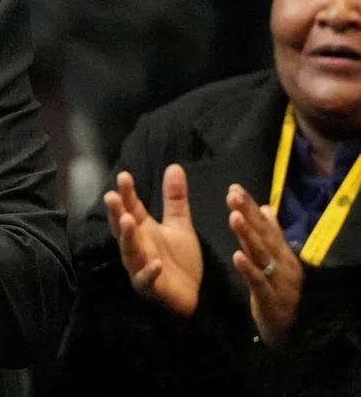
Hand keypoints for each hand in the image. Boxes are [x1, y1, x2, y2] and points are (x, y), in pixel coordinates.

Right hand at [104, 164, 202, 316]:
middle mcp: (137, 247)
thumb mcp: (180, 225)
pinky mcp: (151, 288)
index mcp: (142, 230)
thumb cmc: (179, 260)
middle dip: (116, 213)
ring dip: (128, 237)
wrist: (192, 297)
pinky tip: (156, 264)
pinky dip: (149, 272)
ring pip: (130, 251)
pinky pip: (148, 280)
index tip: (124, 176)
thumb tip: (174, 166)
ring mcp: (140, 267)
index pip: (130, 208)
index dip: (126, 193)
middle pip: (122, 228)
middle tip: (112, 196)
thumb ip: (175, 198)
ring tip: (128, 221)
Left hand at [227, 184, 302, 348]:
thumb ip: (271, 236)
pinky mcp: (271, 300)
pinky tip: (236, 256)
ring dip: (248, 235)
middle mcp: (283, 263)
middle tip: (232, 195)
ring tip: (234, 217)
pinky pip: (258, 283)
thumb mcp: (274, 262)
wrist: (288, 332)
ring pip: (262, 255)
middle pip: (263, 235)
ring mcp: (279, 281)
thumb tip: (266, 207)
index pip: (265, 225)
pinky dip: (248, 269)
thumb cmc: (277, 293)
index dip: (250, 206)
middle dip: (248, 214)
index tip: (234, 187)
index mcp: (282, 253)